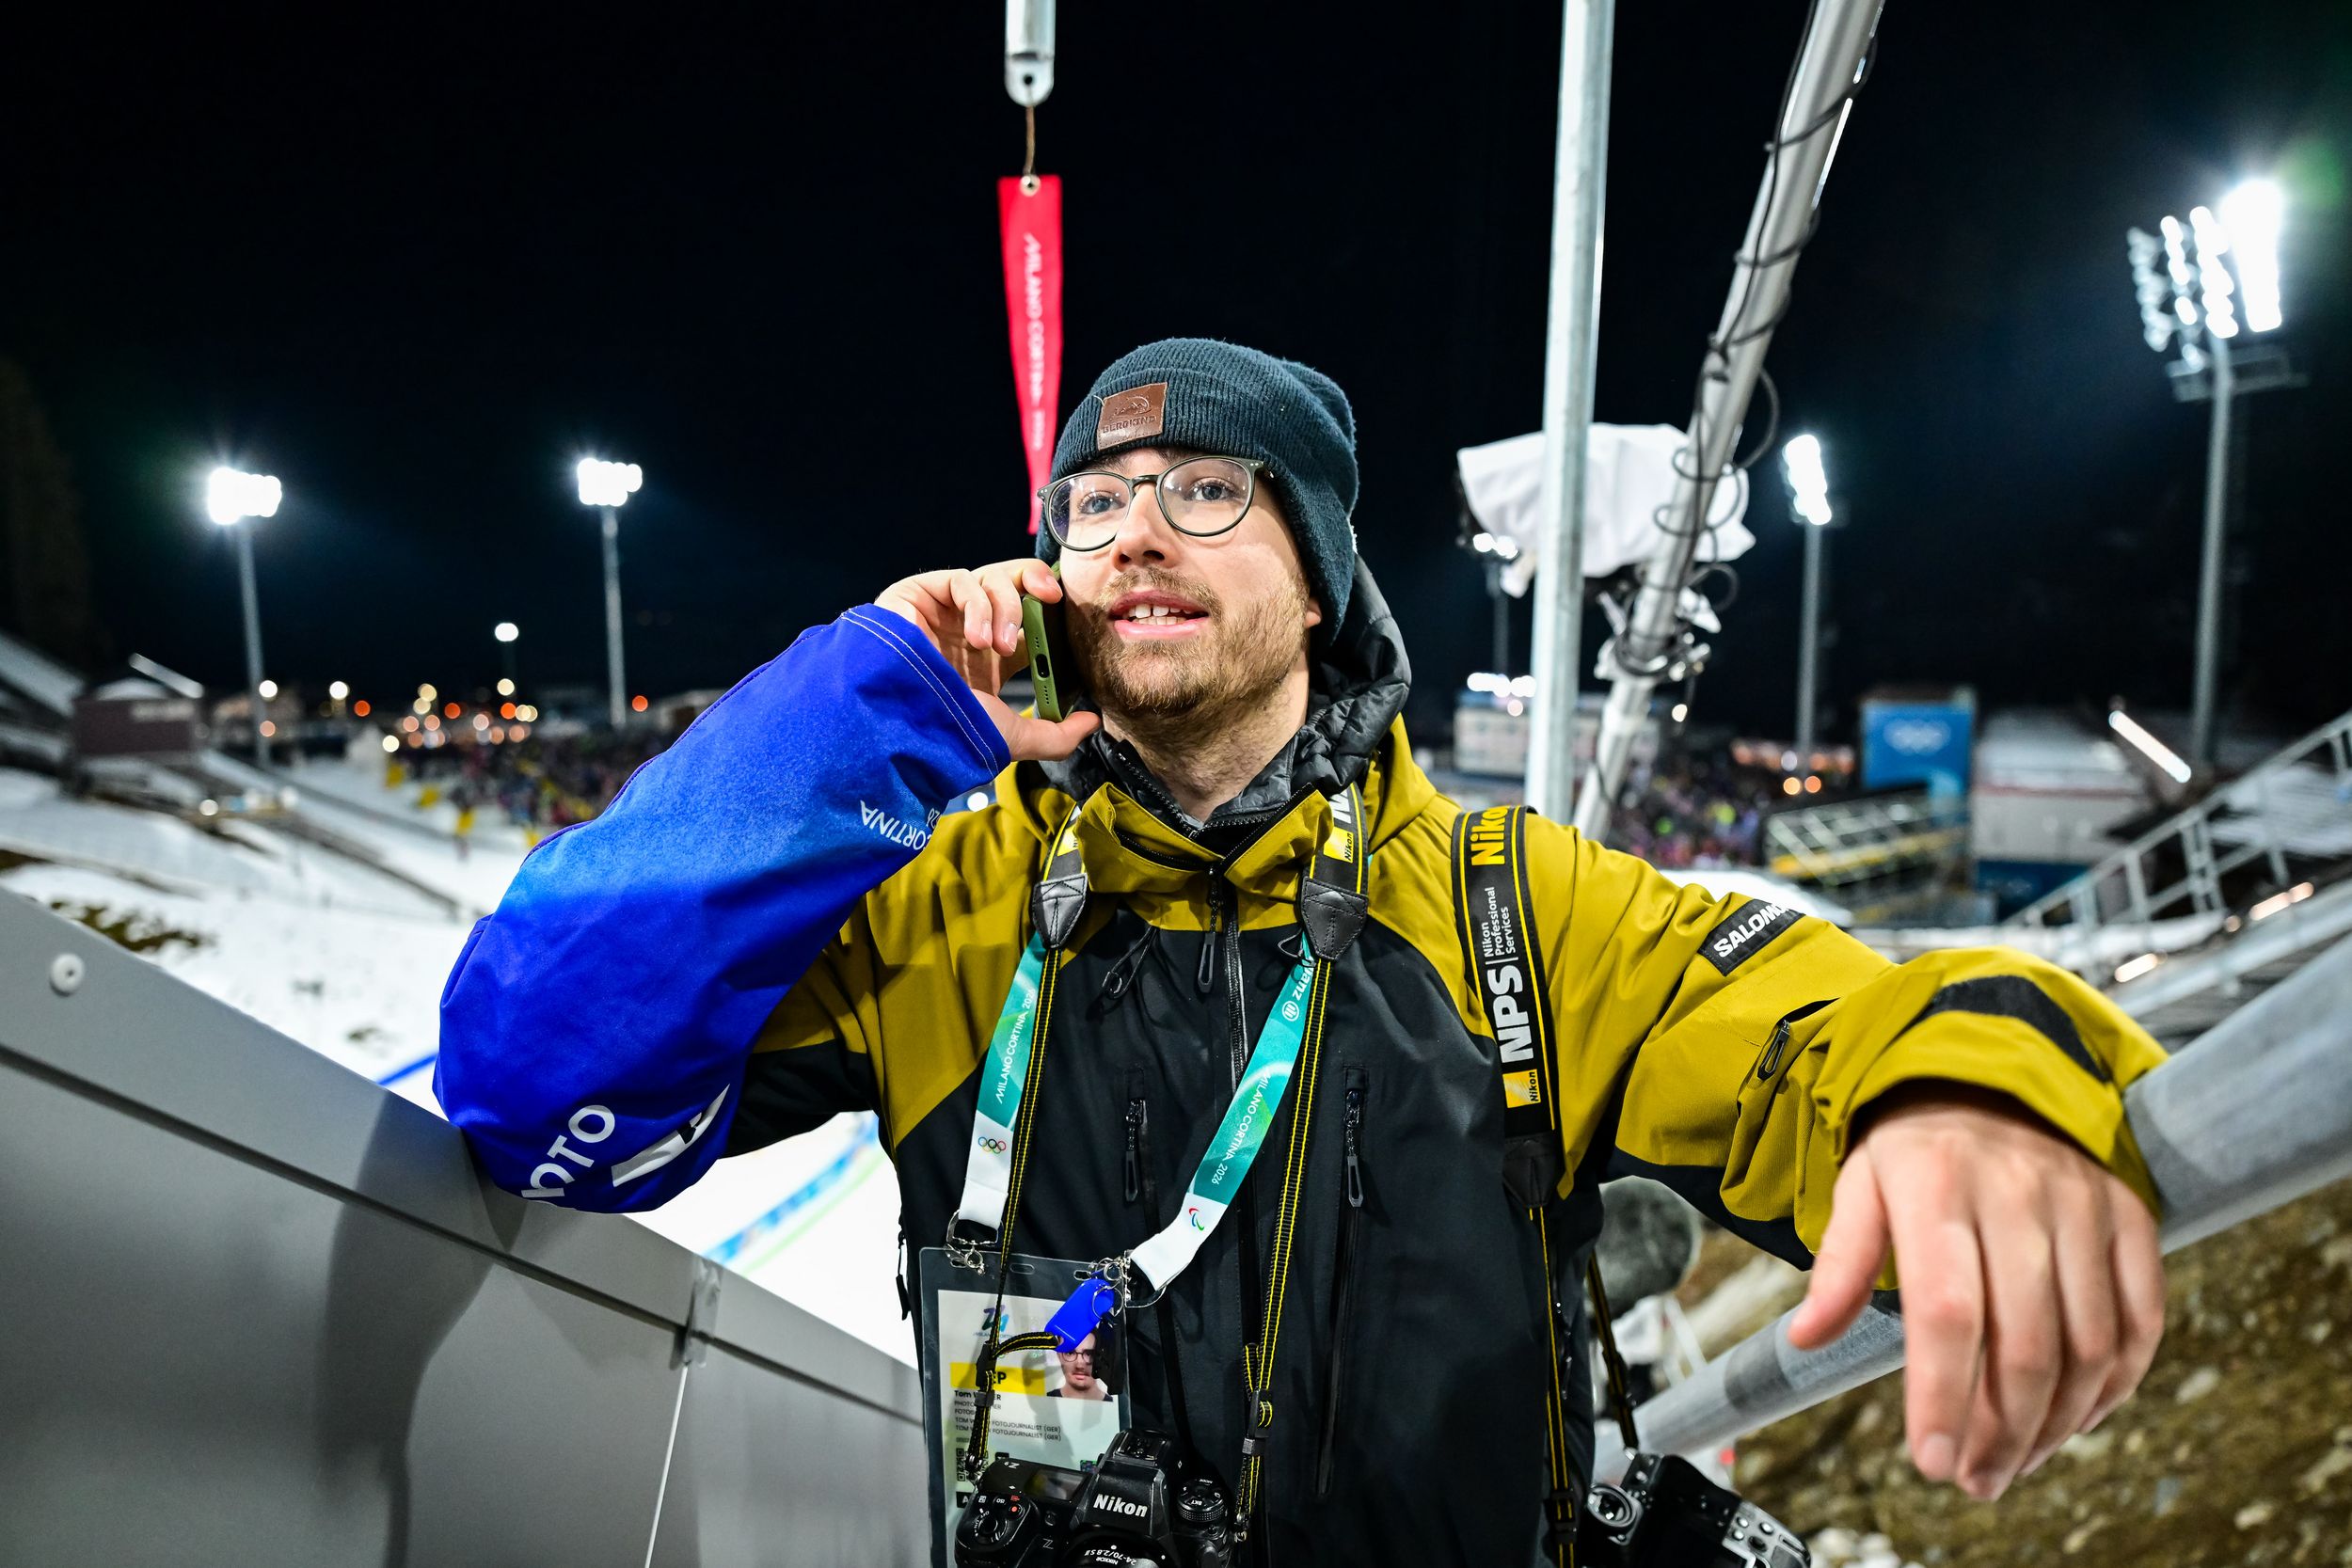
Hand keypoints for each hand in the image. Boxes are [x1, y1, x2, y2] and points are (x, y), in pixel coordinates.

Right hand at [874, 559, 1099, 762]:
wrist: (905, 724)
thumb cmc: (951, 730)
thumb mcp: (1013, 736)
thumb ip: (1056, 734)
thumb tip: (1093, 722)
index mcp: (991, 656)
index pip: (1028, 616)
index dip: (1049, 608)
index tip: (1068, 613)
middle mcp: (968, 627)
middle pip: (1011, 582)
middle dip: (1035, 583)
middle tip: (1051, 599)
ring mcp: (944, 610)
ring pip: (990, 578)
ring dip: (1006, 607)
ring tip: (999, 644)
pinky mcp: (920, 595)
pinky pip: (960, 580)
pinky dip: (977, 605)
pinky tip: (975, 638)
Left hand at [1786, 1083, 2165, 1501]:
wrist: (1993, 1067)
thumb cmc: (1916, 1142)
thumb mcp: (1859, 1182)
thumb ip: (1839, 1261)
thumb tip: (1804, 1338)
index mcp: (1938, 1189)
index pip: (1947, 1313)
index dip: (1943, 1396)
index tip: (1932, 1464)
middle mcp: (2019, 1196)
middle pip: (2025, 1343)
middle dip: (2002, 1431)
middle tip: (1975, 1479)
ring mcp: (2084, 1206)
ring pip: (2090, 1344)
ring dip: (2057, 1423)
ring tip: (2014, 1461)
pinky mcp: (2130, 1215)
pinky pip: (2142, 1318)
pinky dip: (2117, 1384)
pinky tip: (2078, 1418)